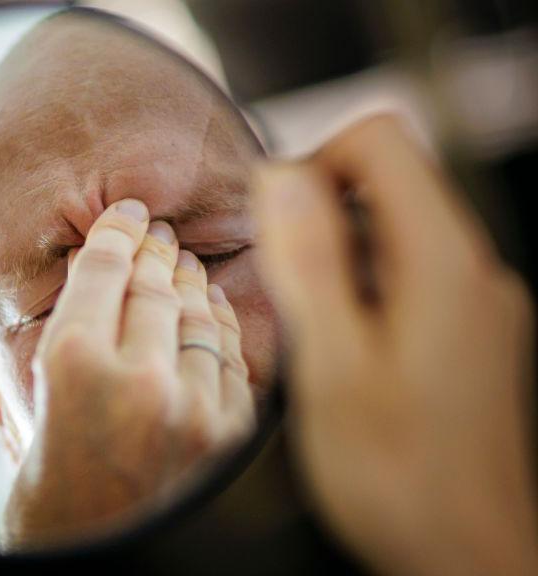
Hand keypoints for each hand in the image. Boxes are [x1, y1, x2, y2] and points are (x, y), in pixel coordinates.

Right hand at [4, 199, 254, 547]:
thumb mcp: (14, 433)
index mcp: (71, 366)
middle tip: (155, 232)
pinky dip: (220, 323)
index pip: (102, 268)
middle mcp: (137, 379)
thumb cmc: (49, 504)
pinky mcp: (229, 432)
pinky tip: (209, 306)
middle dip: (153, 249)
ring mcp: (193, 405)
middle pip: (154, 282)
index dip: (115, 232)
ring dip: (190, 280)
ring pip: (198, 313)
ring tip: (182, 263)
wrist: (104, 562)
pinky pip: (230, 354)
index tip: (124, 215)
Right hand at [253, 115, 537, 575]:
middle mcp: (474, 268)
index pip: (381, 141)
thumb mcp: (333, 368)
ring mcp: (479, 300)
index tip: (277, 225)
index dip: (315, 162)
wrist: (465, 554)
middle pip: (389, 179)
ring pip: (395, 228)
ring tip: (313, 329)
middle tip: (287, 290)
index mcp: (443, 262)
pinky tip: (344, 351)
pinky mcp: (472, 331)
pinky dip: (364, 288)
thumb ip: (308, 265)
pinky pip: (410, 272)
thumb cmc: (398, 477)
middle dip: (321, 215)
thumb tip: (281, 177)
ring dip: (339, 256)